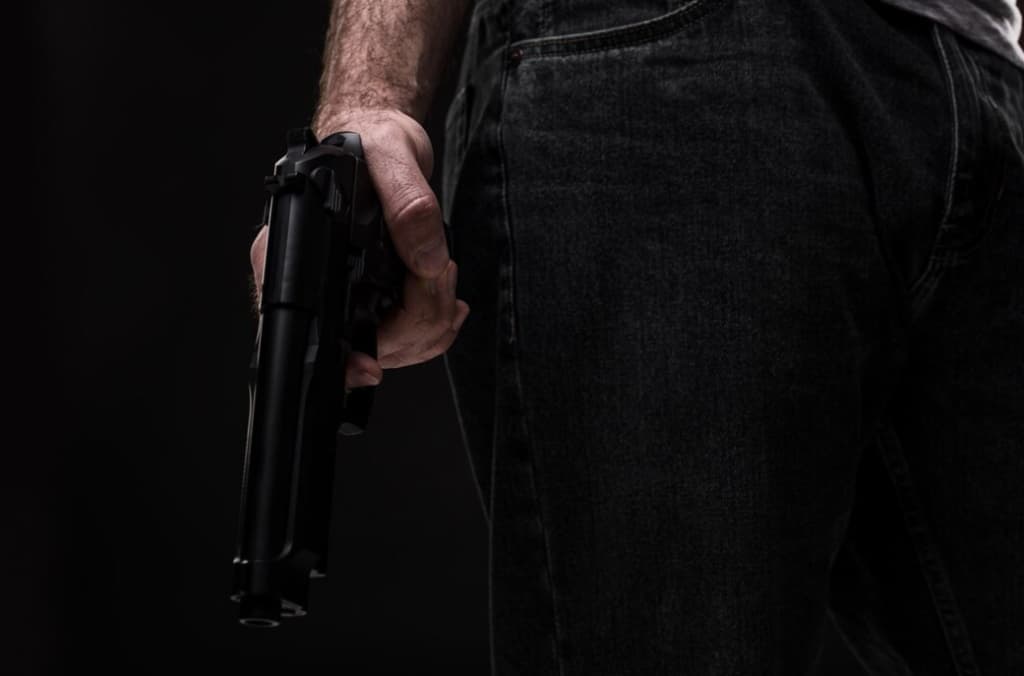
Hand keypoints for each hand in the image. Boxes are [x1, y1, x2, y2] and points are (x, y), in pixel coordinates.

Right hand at [249, 108, 469, 390]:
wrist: (384, 139)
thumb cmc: (369, 140)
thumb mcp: (390, 154)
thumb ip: (407, 202)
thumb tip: (425, 258)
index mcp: (299, 252)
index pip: (308, 330)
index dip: (340, 359)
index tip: (368, 364)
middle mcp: (319, 284)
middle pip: (371, 345)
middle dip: (419, 317)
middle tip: (437, 268)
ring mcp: (351, 296)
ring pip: (400, 348)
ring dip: (435, 319)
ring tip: (442, 271)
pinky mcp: (381, 300)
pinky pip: (415, 338)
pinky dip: (439, 323)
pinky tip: (445, 296)